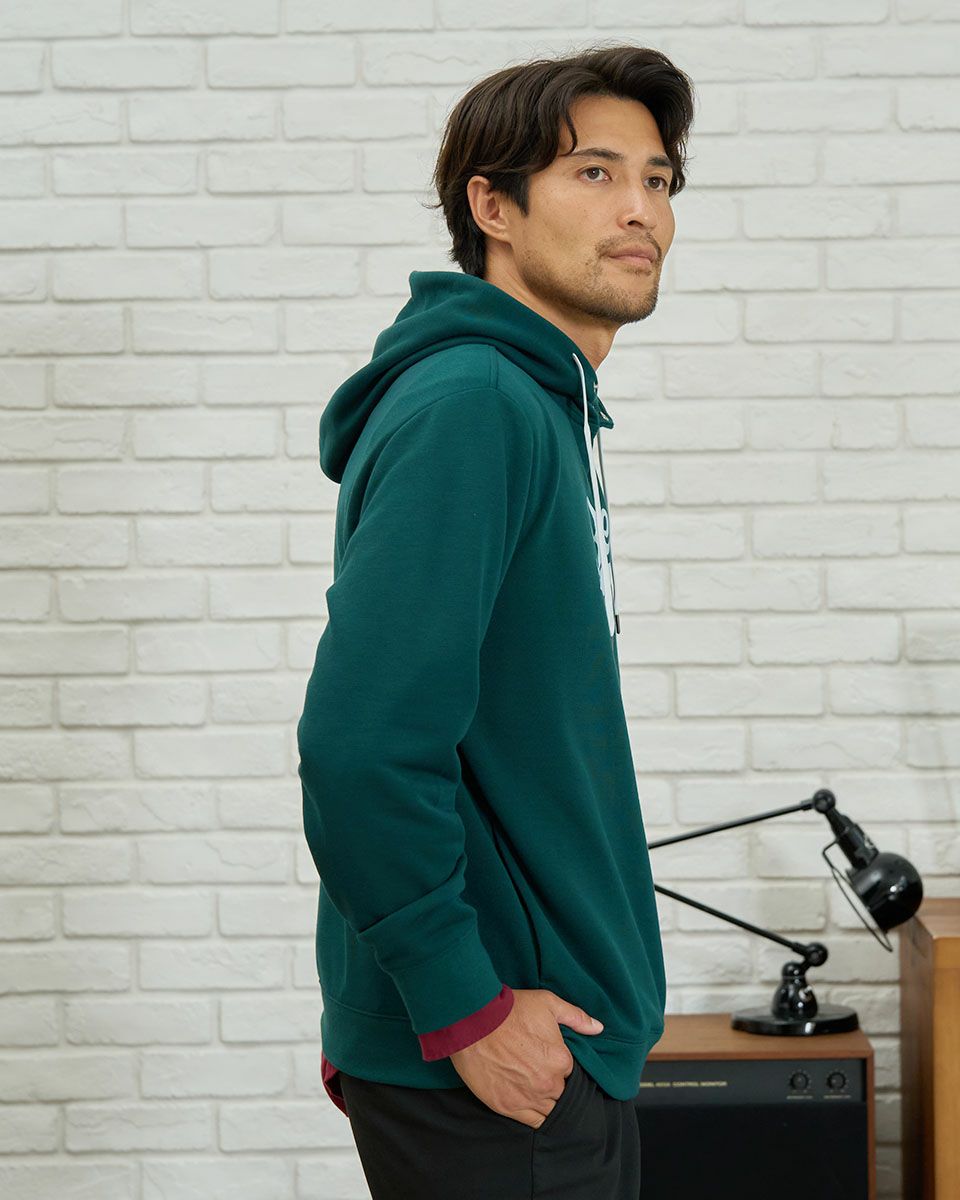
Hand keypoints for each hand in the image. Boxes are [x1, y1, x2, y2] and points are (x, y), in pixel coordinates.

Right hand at [448, 988, 603, 1128]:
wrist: (474, 1022)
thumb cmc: (511, 1010)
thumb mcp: (548, 1003)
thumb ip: (576, 1017)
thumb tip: (598, 1028)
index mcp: (561, 1060)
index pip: (570, 1072)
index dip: (560, 1066)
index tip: (548, 1058)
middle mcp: (548, 1083)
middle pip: (561, 1093)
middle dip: (554, 1084)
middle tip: (539, 1072)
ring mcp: (528, 1098)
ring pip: (550, 1111)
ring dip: (546, 1102)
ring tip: (535, 1088)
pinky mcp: (507, 1107)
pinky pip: (533, 1122)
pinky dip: (535, 1116)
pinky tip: (530, 1104)